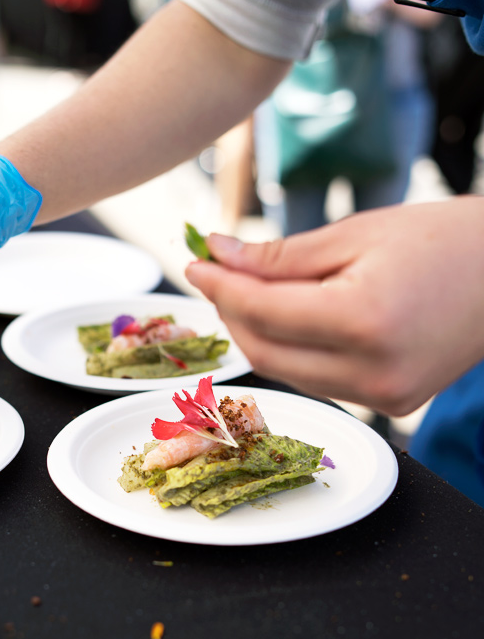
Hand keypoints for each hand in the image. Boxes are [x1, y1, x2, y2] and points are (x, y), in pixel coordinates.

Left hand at [185, 198, 483, 415]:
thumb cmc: (442, 239)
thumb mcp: (356, 234)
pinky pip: (319, 380)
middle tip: (218, 274)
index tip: (196, 262)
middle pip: (266, 352)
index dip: (220, 287)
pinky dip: (295, 350)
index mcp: (364, 321)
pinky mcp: (392, 404)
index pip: (263, 312)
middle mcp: (373, 372)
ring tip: (254, 289)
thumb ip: (280, 256)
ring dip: (260, 333)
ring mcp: (385, 396)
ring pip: (288, 372)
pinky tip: (293, 315)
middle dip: (233, 313)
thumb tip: (218, 256)